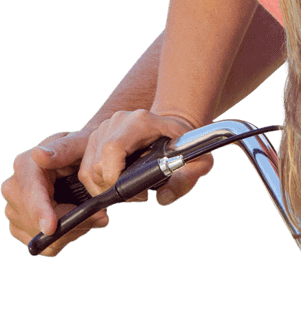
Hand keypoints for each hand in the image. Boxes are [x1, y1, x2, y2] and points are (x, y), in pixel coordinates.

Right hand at [3, 131, 110, 255]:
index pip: (29, 194)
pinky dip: (65, 240)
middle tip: (101, 217)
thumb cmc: (85, 147)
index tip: (51, 228)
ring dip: (70, 232)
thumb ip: (64, 148)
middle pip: (32, 220)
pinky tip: (81, 225)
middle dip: (68, 224)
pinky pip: (42, 245)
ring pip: (38, 236)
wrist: (86, 158)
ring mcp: (16, 209)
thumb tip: (39, 154)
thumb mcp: (81, 141)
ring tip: (95, 217)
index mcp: (26, 166)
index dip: (40, 212)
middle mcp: (14, 188)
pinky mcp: (23, 225)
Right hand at [80, 109, 213, 201]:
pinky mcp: (95, 140)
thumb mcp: (198, 161)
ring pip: (88, 171)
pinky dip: (97, 185)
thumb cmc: (186, 146)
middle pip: (97, 165)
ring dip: (104, 189)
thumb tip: (163, 197)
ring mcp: (104, 129)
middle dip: (113, 188)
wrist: (175, 130)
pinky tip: (118, 186)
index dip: (114, 175)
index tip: (133, 192)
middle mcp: (118, 121)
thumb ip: (187, 179)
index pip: (113, 148)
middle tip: (138, 194)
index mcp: (141, 121)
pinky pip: (84, 170)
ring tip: (130, 190)